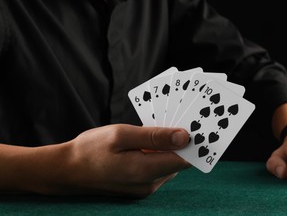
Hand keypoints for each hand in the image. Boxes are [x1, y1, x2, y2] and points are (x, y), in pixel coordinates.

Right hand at [66, 124, 190, 197]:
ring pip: (168, 163)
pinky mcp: (139, 186)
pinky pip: (157, 167)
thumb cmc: (90, 149)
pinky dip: (158, 153)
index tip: (201, 124)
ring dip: (169, 146)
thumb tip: (184, 137)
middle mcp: (150, 184)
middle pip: (178, 161)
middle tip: (183, 117)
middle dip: (182, 141)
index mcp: (146, 171)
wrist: (66, 171)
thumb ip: (154, 137)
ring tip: (167, 124)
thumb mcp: (121, 135)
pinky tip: (152, 139)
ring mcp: (145, 188)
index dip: (195, 142)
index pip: (184, 159)